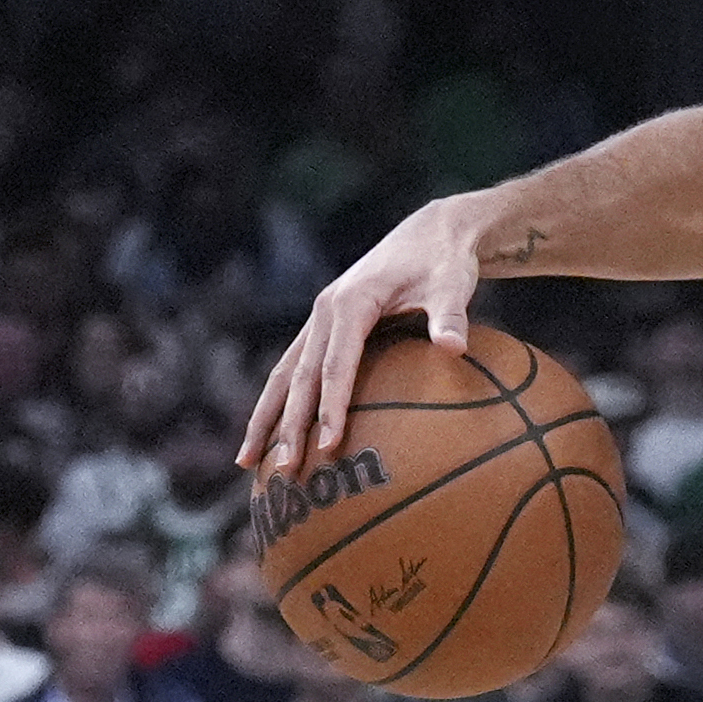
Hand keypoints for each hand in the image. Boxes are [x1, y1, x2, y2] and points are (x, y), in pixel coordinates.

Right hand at [240, 196, 486, 470]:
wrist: (431, 232)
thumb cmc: (446, 262)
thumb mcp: (454, 284)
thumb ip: (451, 316)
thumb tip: (453, 347)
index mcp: (350, 303)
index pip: (336, 365)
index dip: (332, 406)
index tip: (330, 446)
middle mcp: (324, 312)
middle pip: (300, 377)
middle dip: (289, 425)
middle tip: (285, 469)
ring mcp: (318, 320)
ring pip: (283, 376)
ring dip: (265, 419)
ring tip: (249, 463)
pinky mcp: (323, 327)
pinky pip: (294, 370)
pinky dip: (279, 403)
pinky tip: (271, 437)